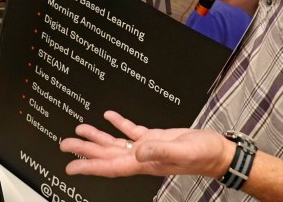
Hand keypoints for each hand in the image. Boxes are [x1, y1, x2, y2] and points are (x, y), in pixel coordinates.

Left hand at [61, 111, 230, 179]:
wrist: (218, 152)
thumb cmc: (203, 155)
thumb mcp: (182, 151)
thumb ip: (160, 151)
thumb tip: (137, 150)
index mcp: (145, 162)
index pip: (110, 166)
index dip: (89, 166)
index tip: (70, 166)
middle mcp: (142, 157)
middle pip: (106, 155)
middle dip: (85, 150)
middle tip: (64, 145)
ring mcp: (148, 148)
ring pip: (116, 144)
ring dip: (97, 138)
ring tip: (79, 131)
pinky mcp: (156, 137)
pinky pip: (132, 131)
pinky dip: (119, 124)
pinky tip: (110, 116)